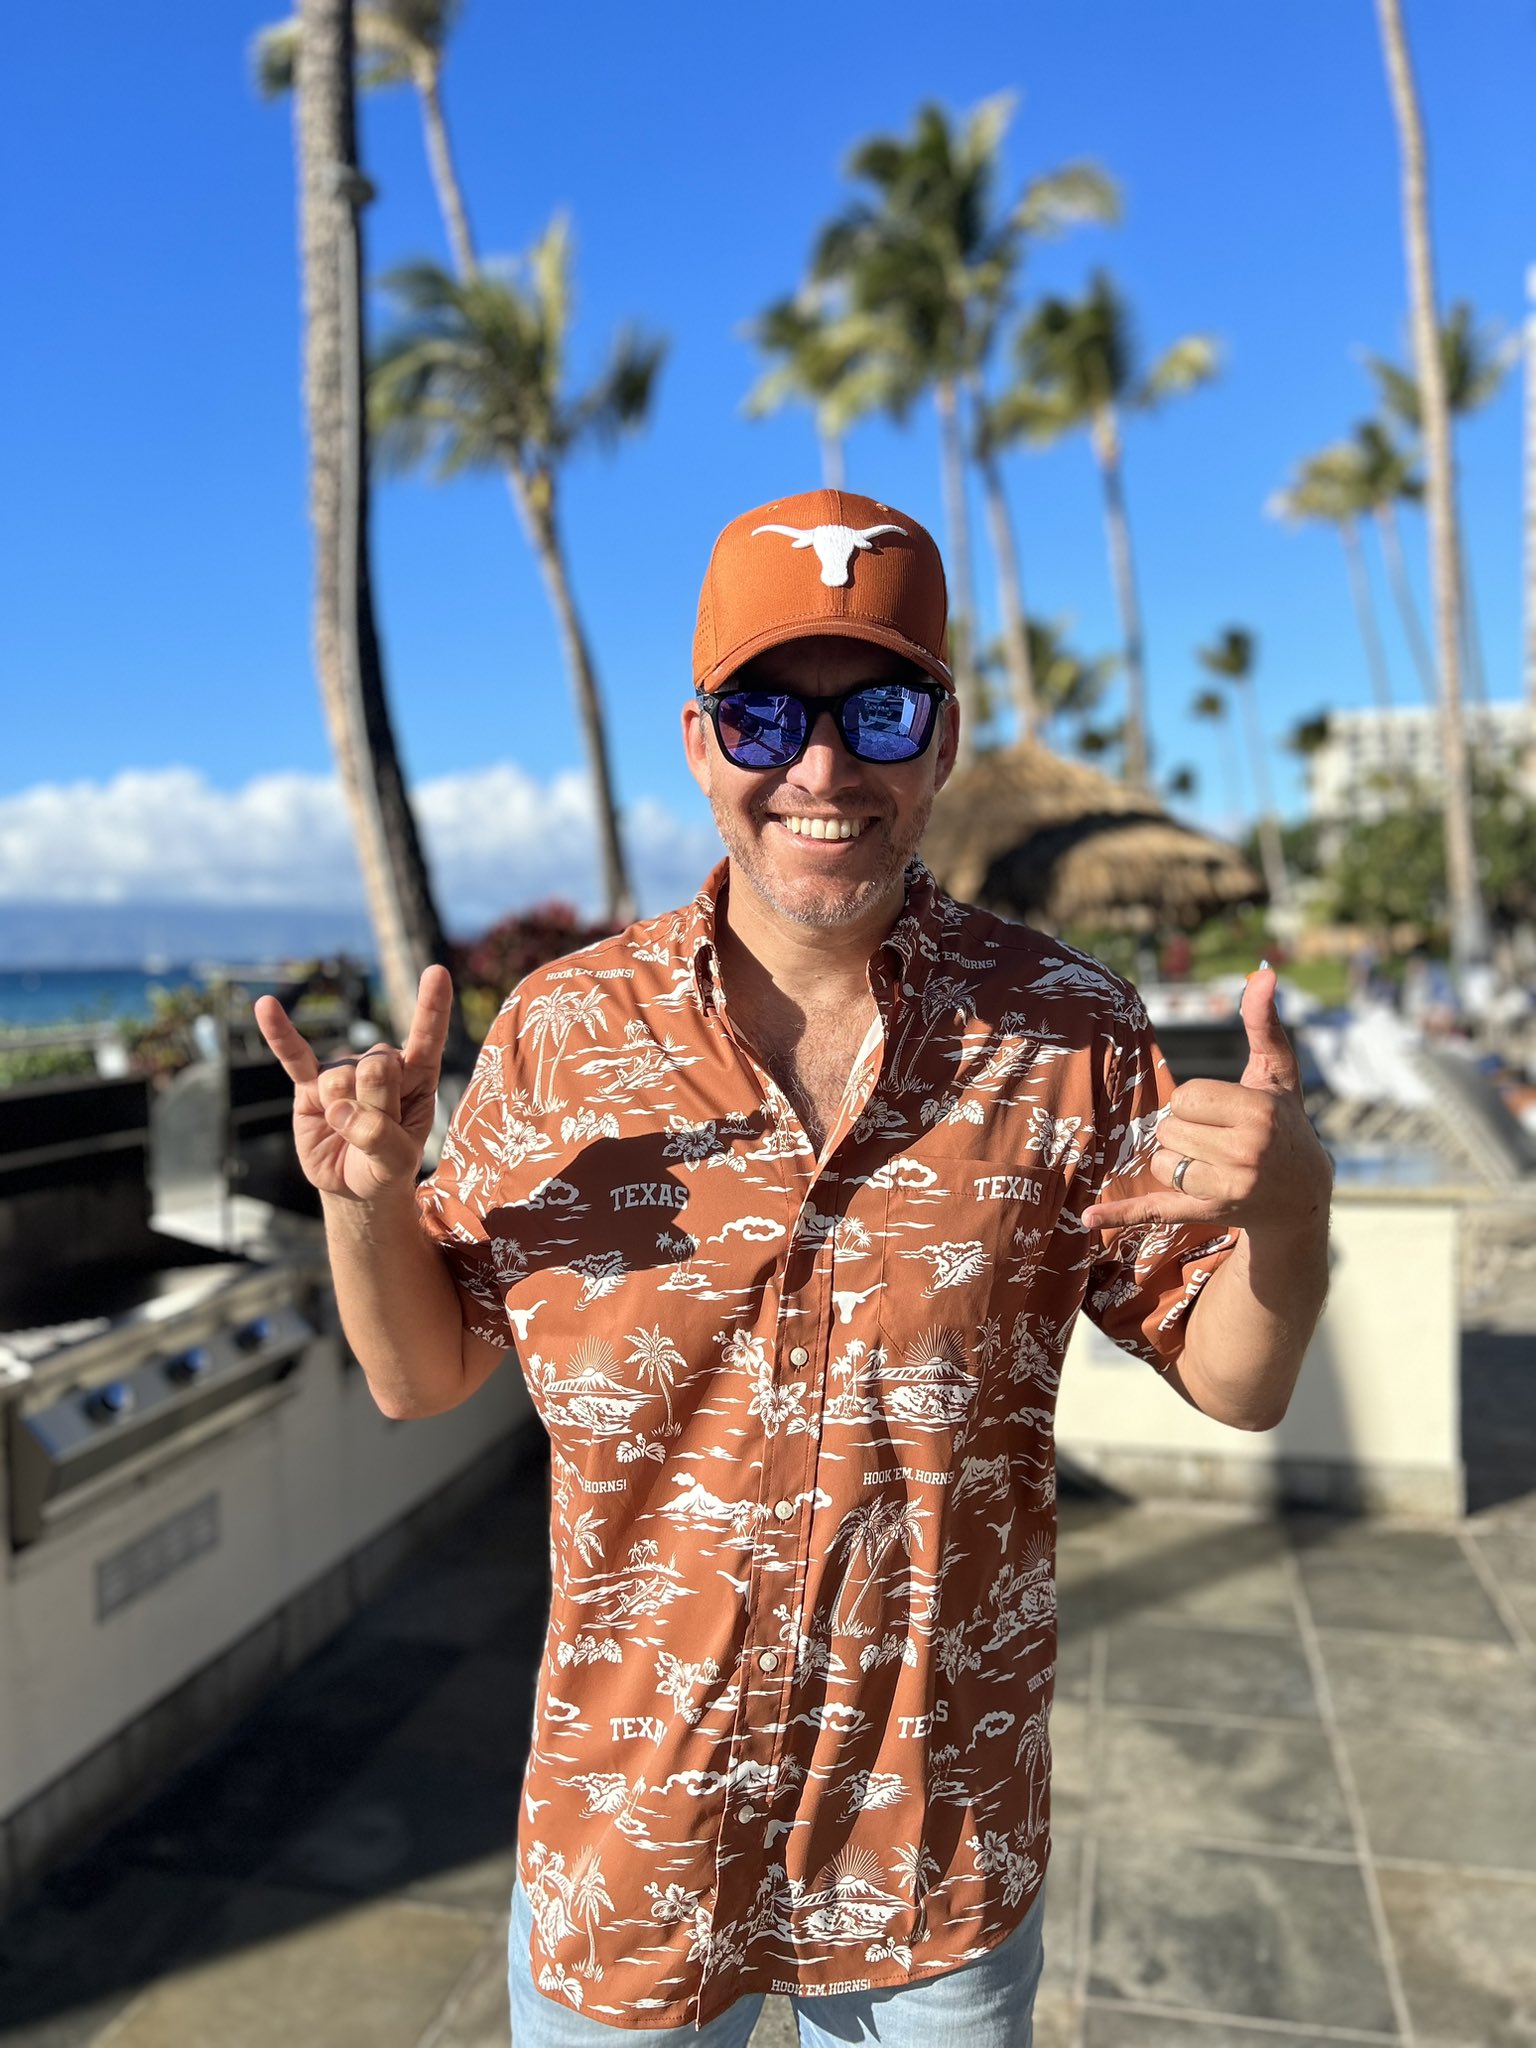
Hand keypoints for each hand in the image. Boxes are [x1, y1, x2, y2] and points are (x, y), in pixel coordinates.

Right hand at [253, 965, 453, 1202]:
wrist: (351, 1185)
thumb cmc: (384, 1167)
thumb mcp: (397, 1163)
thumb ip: (380, 1137)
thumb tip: (340, 1108)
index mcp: (418, 1077)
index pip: (426, 1039)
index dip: (431, 1008)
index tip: (436, 972)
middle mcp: (381, 1064)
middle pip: (377, 1068)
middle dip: (374, 1107)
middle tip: (372, 1134)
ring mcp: (343, 1071)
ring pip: (340, 1079)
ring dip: (342, 1112)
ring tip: (346, 1130)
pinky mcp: (308, 1084)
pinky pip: (293, 1056)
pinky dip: (280, 1034)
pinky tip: (265, 1006)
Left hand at [1082, 966, 1331, 1238]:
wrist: (1301, 1195)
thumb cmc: (1284, 1123)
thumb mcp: (1277, 1075)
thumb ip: (1263, 1024)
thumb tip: (1263, 971)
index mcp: (1259, 1114)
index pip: (1187, 1097)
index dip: (1197, 1103)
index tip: (1225, 1114)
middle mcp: (1247, 1153)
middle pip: (1170, 1129)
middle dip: (1186, 1131)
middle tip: (1221, 1141)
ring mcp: (1227, 1188)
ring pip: (1160, 1162)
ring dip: (1175, 1160)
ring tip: (1213, 1164)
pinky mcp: (1206, 1213)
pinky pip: (1152, 1210)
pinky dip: (1118, 1215)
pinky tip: (1087, 1217)